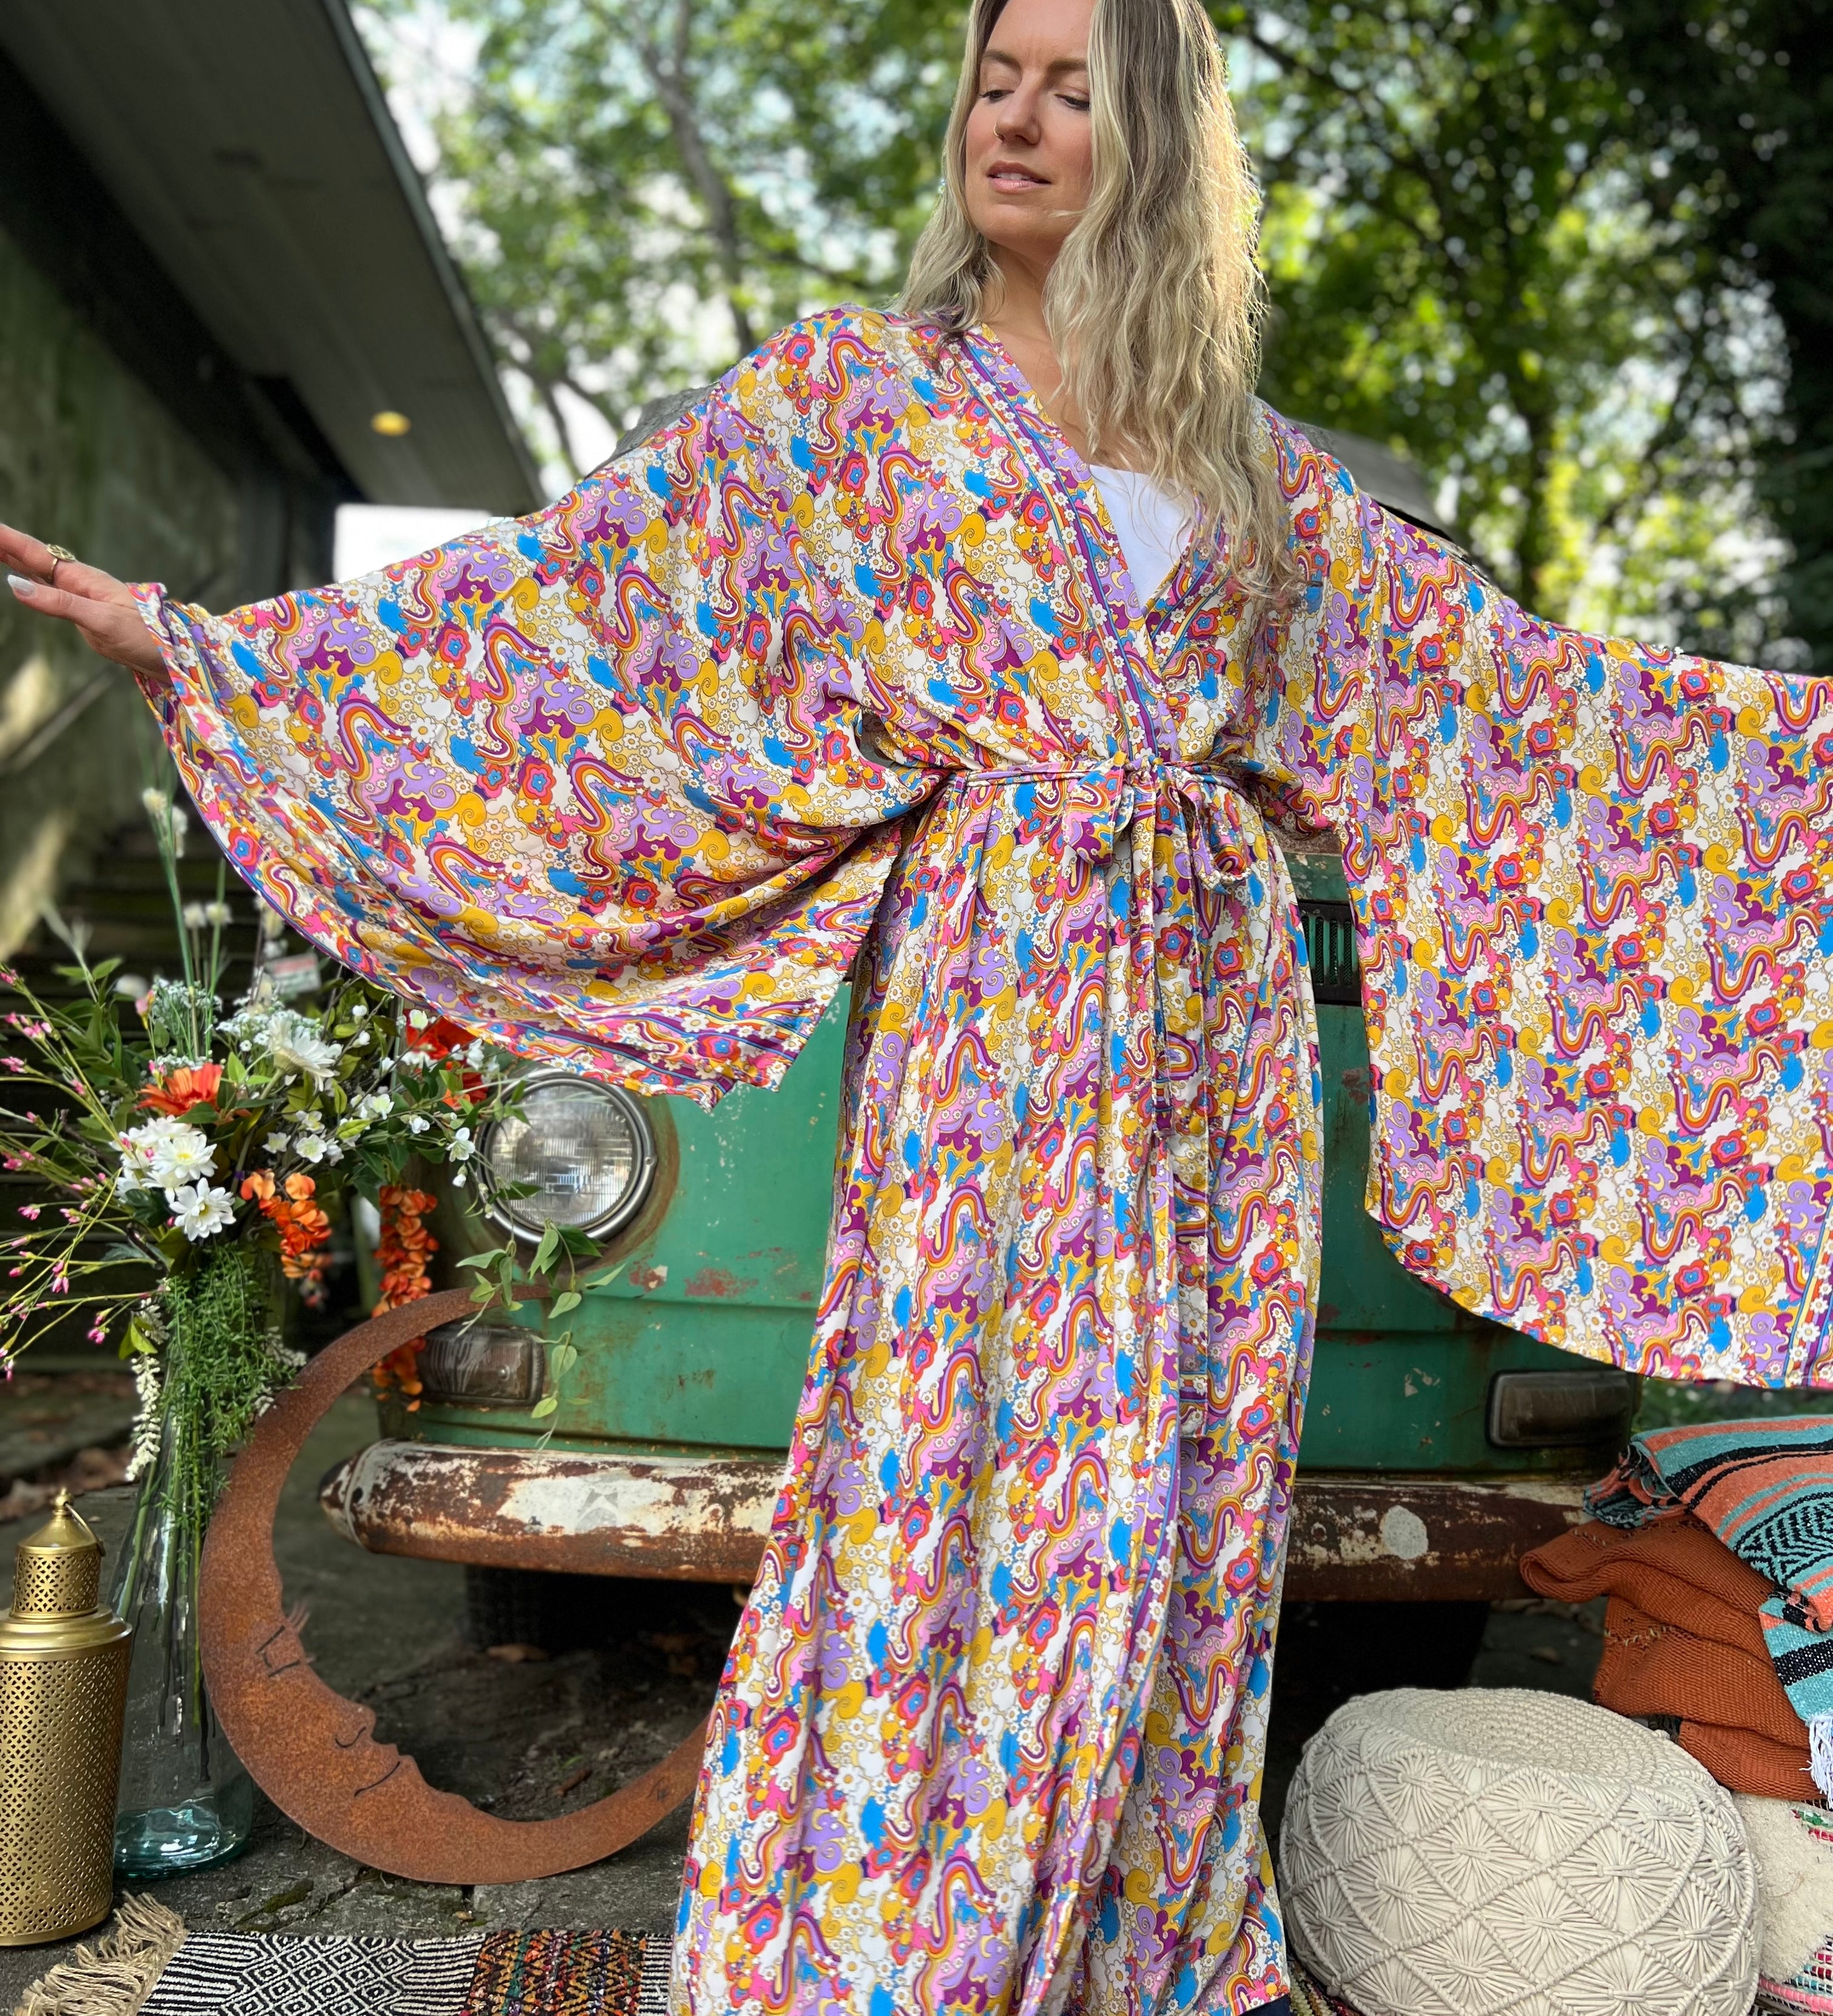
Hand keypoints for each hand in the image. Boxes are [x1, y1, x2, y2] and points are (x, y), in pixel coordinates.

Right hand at [2, 522, 169, 685]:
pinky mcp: (80, 615)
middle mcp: (76, 584)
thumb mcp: (102, 619)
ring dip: (11, 559)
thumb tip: (14, 586)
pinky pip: (46, 594)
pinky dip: (26, 583)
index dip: (8, 540)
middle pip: (32, 559)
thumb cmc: (147, 635)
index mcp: (82, 578)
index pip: (35, 554)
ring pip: (37, 574)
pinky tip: (16, 578)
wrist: (173, 656)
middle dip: (5, 544)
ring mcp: (77, 598)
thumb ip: (60, 603)